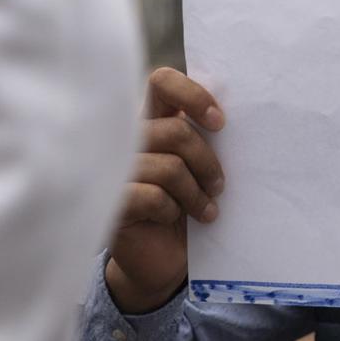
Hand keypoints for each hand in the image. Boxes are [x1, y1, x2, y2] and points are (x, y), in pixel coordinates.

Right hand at [104, 67, 225, 313]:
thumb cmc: (185, 207)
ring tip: (205, 211)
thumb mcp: (197, 169)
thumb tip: (229, 119)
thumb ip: (203, 138)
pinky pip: (153, 197)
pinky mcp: (110, 201)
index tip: (220, 123)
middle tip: (219, 186)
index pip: (162, 82)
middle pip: (176, 131)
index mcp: (150, 120)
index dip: (193, 95)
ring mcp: (114, 169)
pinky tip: (171, 220)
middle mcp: (127, 139)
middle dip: (207, 161)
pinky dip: (172, 211)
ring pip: (169, 167)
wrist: (160, 258)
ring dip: (195, 194)